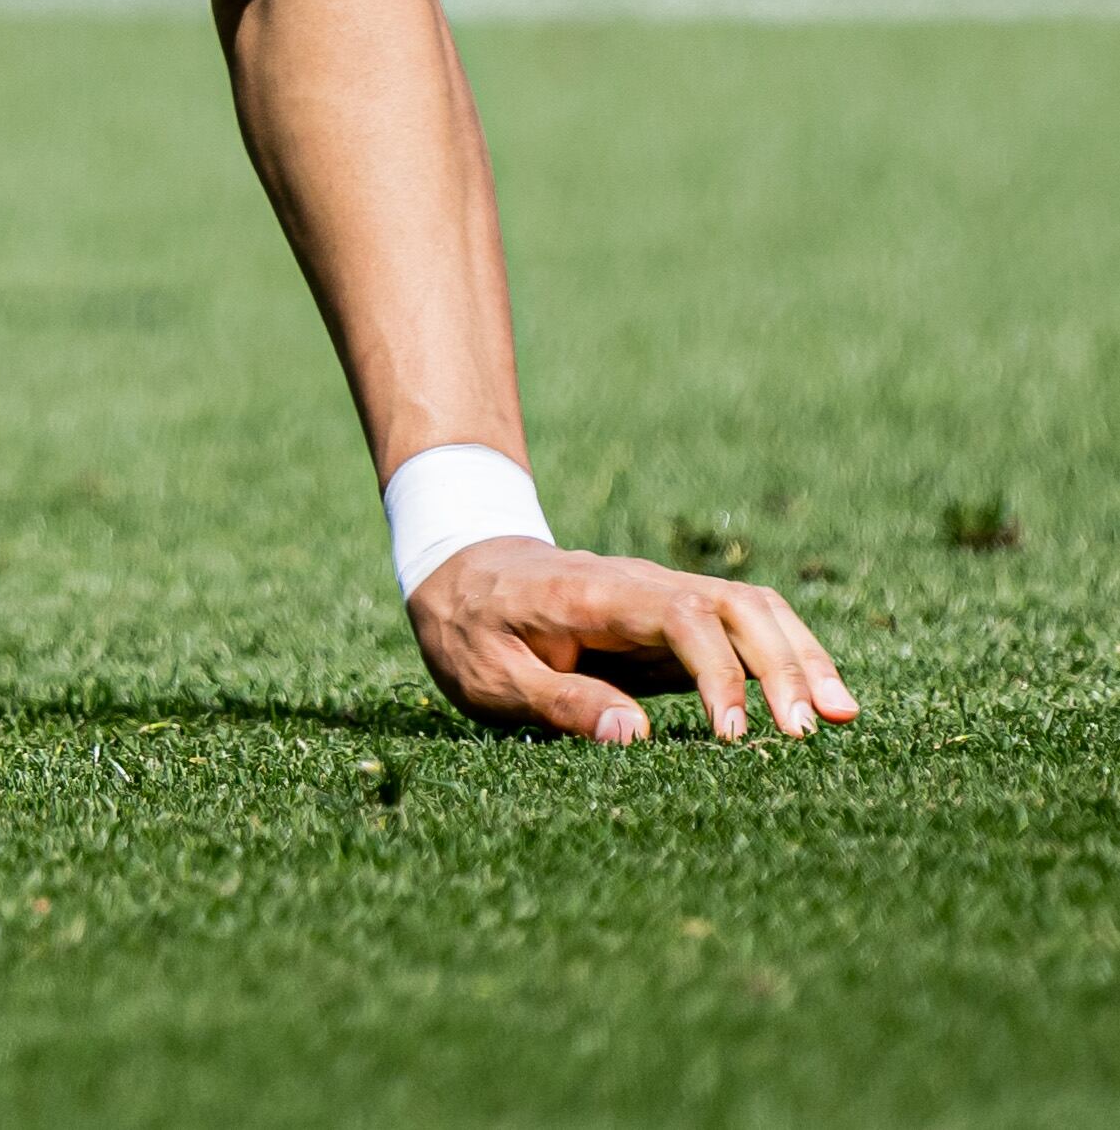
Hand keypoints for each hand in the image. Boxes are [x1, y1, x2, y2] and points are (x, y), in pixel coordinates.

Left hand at [406, 536, 858, 742]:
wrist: (460, 566)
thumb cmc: (470, 628)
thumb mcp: (488, 674)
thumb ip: (557, 700)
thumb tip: (632, 737)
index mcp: (593, 594)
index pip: (678, 616)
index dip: (718, 672)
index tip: (734, 735)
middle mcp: (642, 584)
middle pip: (735, 604)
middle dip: (782, 664)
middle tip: (813, 733)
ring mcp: (664, 596)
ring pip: (752, 608)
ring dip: (800, 656)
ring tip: (843, 718)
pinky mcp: (677, 619)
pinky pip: (744, 627)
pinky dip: (787, 657)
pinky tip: (816, 704)